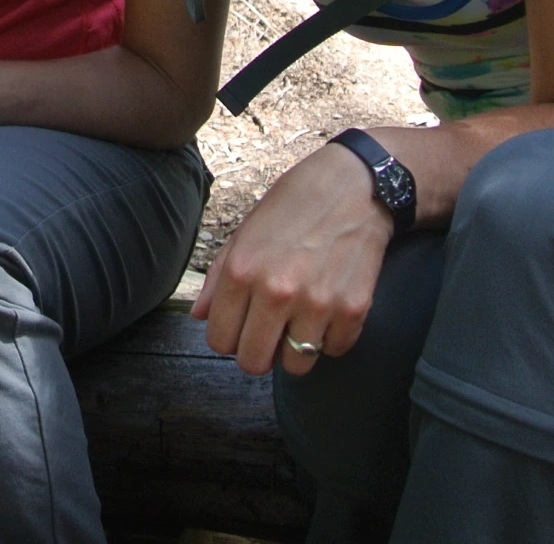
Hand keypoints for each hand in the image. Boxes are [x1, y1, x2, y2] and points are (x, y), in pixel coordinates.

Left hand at [193, 143, 392, 377]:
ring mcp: (317, 304)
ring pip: (295, 366)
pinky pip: (335, 351)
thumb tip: (199, 316)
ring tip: (300, 320)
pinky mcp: (354, 309)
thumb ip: (219, 278)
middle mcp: (276, 292)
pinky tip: (328, 310)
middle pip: (253, 362)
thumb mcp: (245, 233)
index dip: (228, 337)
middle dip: (257, 352)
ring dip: (295, 349)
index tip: (241, 326)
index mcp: (242, 271)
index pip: (219, 340)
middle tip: (268, 332)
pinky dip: (331, 338)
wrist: (354, 186)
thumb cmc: (294, 205)